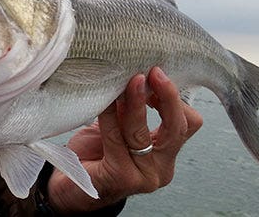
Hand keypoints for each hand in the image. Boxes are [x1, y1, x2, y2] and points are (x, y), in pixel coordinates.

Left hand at [47, 67, 202, 213]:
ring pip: (142, 132)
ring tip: (127, 81)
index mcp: (166, 155)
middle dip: (166, 96)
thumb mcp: (120, 127)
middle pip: (177, 128)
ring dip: (135, 103)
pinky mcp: (121, 178)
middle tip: (153, 72)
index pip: (188, 123)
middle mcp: (161, 169)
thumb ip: (132, 110)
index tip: (157, 72)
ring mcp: (143, 177)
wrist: (69, 186)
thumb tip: (138, 75)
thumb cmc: (94, 153)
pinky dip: (110, 116)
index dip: (175, 96)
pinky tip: (104, 101)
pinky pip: (116, 139)